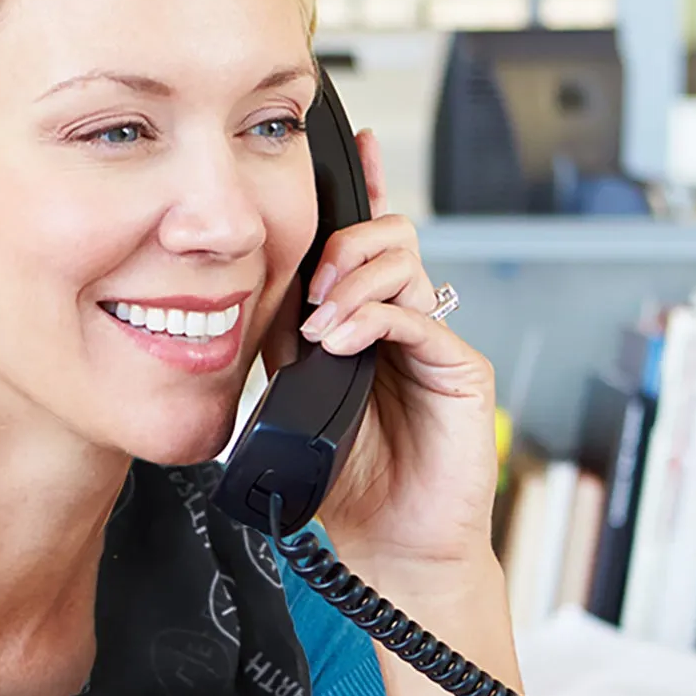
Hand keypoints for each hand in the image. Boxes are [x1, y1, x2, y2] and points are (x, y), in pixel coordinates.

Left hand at [268, 129, 496, 582]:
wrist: (393, 549)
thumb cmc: (350, 490)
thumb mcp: (292, 411)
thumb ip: (277, 358)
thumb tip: (235, 314)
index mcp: (362, 326)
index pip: (357, 245)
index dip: (355, 192)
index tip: (346, 147)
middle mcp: (400, 325)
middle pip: (384, 237)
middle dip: (341, 243)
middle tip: (311, 287)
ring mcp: (432, 343)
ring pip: (402, 263)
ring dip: (353, 279)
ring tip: (322, 324)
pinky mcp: (461, 370)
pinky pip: (420, 316)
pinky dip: (376, 317)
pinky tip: (344, 340)